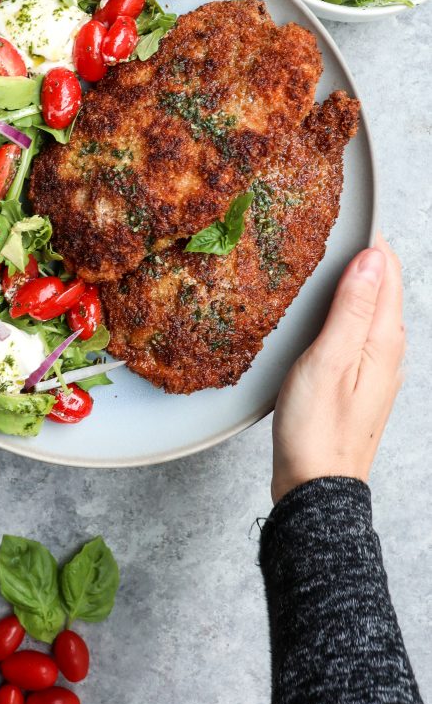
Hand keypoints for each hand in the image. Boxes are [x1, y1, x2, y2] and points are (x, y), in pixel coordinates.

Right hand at [271, 234, 404, 503]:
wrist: (315, 485)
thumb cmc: (317, 428)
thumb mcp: (329, 359)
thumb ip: (352, 306)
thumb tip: (371, 257)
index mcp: (384, 338)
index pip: (387, 268)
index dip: (365, 238)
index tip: (338, 218)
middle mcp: (388, 348)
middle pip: (381, 284)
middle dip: (358, 255)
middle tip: (321, 233)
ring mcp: (375, 365)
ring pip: (369, 305)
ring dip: (350, 280)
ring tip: (318, 262)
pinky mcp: (358, 378)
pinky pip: (357, 328)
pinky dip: (343, 308)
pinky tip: (319, 310)